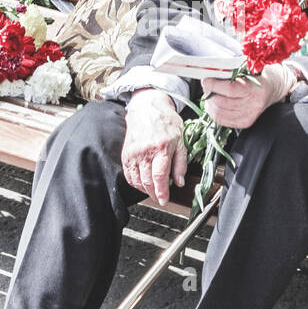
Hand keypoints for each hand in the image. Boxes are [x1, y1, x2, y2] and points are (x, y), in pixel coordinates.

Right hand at [122, 89, 187, 205]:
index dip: (162, 192)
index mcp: (161, 148)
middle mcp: (145, 152)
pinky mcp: (126, 154)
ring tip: (153, 190)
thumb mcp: (181, 140)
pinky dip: (135, 183)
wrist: (147, 108)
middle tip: (161, 198)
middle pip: (147, 181)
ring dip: (145, 190)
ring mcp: (133, 153)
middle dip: (154, 194)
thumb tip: (179, 182)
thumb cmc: (166, 122)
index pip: (159, 177)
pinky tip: (143, 183)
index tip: (164, 200)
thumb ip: (181, 162)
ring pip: (137, 181)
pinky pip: (129, 175)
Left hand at [201, 63, 297, 129]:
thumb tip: (211, 73)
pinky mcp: (245, 123)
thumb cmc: (260, 76)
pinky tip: (213, 104)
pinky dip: (214, 112)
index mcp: (255, 89)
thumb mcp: (249, 68)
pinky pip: (223, 120)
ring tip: (209, 94)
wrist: (273, 88)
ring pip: (220, 113)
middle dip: (209, 93)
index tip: (206, 79)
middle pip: (222, 103)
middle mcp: (253, 105)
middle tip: (206, 85)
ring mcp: (249, 116)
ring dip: (209, 103)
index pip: (229, 90)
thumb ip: (231, 71)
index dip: (214, 85)